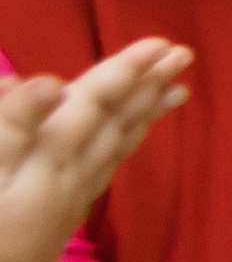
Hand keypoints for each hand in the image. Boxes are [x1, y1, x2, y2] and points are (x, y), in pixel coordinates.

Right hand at [0, 39, 190, 261]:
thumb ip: (10, 123)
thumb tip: (44, 82)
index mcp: (49, 153)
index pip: (95, 101)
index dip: (126, 70)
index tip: (161, 44)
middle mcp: (70, 171)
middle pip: (117, 120)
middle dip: (147, 85)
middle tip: (184, 54)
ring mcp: (69, 195)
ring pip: (117, 145)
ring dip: (144, 113)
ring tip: (176, 90)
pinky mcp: (60, 216)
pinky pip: (103, 170)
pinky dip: (121, 146)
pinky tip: (127, 139)